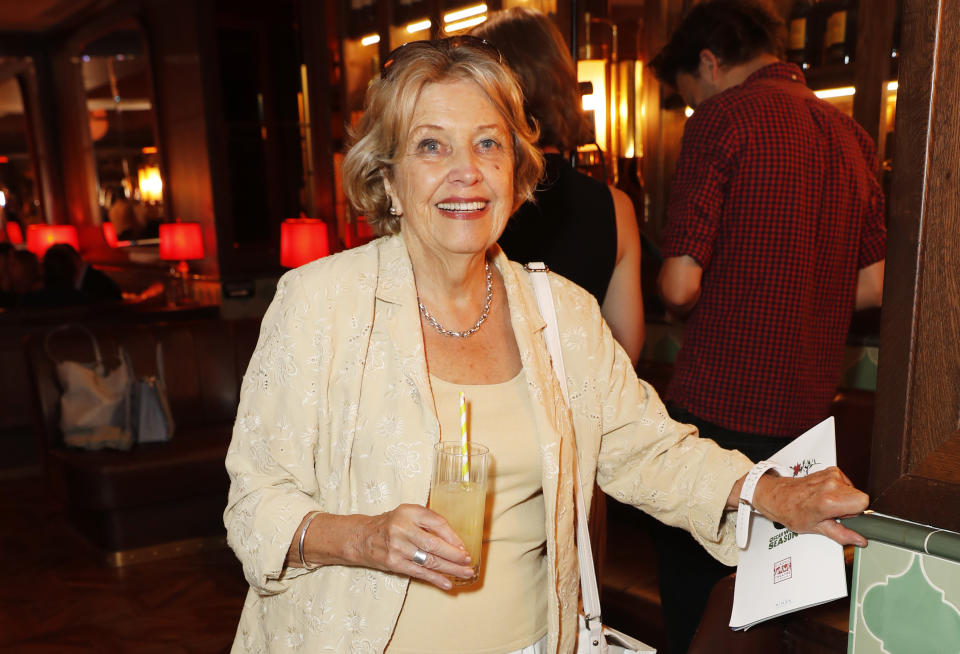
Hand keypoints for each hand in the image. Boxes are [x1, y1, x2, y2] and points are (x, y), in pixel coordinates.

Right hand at [349, 504, 474, 589]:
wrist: (362, 537)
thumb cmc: (391, 525)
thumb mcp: (408, 514)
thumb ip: (428, 522)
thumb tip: (454, 541)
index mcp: (409, 512)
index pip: (437, 523)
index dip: (453, 536)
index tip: (463, 546)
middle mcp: (402, 528)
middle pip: (435, 544)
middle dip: (454, 555)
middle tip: (468, 561)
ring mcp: (397, 547)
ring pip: (429, 560)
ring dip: (450, 569)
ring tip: (465, 573)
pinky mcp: (394, 563)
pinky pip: (419, 572)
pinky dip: (435, 579)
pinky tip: (447, 583)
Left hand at [750, 467, 868, 546]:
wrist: (779, 496)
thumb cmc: (792, 511)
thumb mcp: (817, 528)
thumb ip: (842, 534)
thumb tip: (859, 540)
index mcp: (829, 500)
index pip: (863, 503)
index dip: (855, 513)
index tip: (843, 517)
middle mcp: (831, 484)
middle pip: (859, 497)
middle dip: (850, 507)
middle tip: (832, 512)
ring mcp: (831, 475)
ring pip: (853, 490)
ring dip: (844, 499)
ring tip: (826, 504)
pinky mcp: (831, 471)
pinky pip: (846, 483)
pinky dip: (839, 491)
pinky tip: (825, 496)